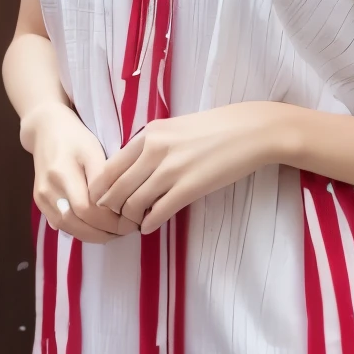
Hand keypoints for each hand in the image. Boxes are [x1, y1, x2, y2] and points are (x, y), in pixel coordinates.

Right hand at [20, 103, 137, 243]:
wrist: (46, 130)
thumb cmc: (75, 138)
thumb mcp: (94, 150)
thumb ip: (103, 179)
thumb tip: (115, 207)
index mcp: (62, 173)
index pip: (87, 210)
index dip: (109, 221)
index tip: (130, 221)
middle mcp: (48, 189)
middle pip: (76, 223)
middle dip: (104, 232)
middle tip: (127, 230)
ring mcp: (41, 197)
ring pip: (67, 228)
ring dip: (92, 235)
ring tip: (114, 233)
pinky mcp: (40, 202)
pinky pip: (59, 224)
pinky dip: (80, 231)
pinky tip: (97, 229)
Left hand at [88, 103, 287, 234]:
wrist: (252, 131)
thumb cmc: (216, 128)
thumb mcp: (175, 127)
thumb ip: (152, 144)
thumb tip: (132, 168)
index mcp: (149, 133)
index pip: (108, 168)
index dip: (101, 190)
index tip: (105, 201)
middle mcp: (154, 150)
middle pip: (116, 189)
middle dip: (112, 209)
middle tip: (117, 218)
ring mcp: (171, 169)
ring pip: (133, 204)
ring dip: (130, 219)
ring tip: (135, 223)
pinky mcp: (189, 187)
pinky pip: (158, 212)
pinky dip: (149, 224)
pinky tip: (149, 227)